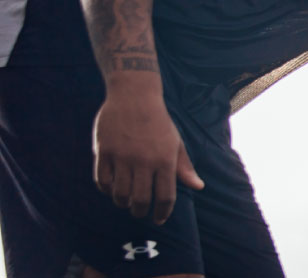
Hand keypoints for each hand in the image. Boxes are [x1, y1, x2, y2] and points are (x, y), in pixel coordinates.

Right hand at [92, 91, 203, 224]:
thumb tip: (199, 186)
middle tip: (140, 212)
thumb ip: (184, 167)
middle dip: (141, 212)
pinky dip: (106, 189)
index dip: (162, 212)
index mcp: (165, 160)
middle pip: (140, 199)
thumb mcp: (176, 142)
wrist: (134, 95)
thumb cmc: (158, 121)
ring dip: (122, 203)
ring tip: (126, 202)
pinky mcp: (103, 151)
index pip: (165, 196)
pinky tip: (111, 189)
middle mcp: (144, 160)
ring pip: (119, 193)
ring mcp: (122, 156)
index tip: (159, 219)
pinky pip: (101, 180)